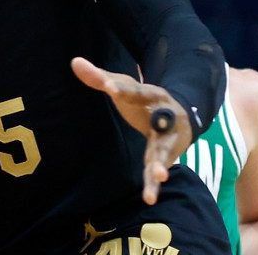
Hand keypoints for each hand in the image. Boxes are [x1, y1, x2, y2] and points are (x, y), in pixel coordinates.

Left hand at [71, 57, 192, 205]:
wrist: (183, 115)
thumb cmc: (144, 100)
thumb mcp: (125, 87)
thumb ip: (100, 78)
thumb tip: (74, 61)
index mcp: (152, 94)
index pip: (135, 90)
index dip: (121, 88)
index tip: (107, 86)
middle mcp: (165, 115)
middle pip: (159, 118)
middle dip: (155, 121)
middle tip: (146, 130)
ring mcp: (168, 137)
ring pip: (165, 150)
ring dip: (162, 163)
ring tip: (160, 176)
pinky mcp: (166, 154)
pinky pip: (158, 168)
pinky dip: (153, 183)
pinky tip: (149, 197)